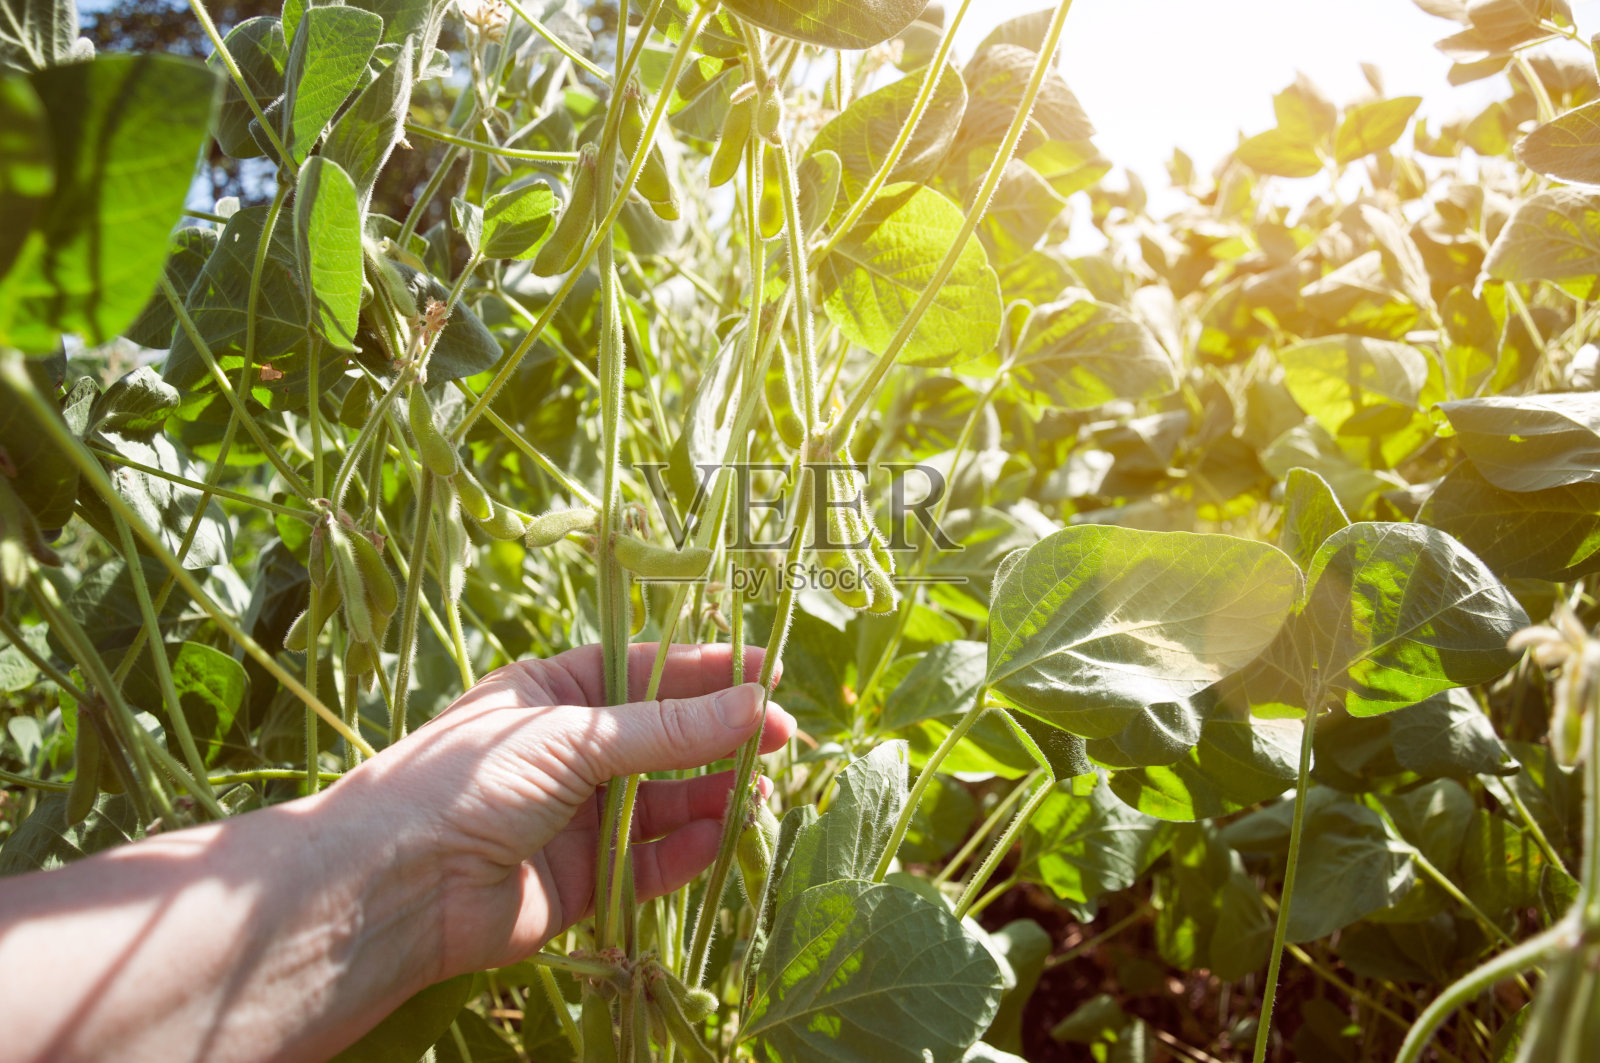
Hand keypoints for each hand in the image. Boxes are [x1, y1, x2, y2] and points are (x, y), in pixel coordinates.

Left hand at [331, 641, 792, 979]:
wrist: (395, 886)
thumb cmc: (467, 781)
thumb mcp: (574, 735)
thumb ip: (668, 727)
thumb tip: (756, 704)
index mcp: (550, 692)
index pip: (645, 670)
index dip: (708, 670)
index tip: (770, 672)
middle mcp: (566, 751)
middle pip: (664, 738)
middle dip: (723, 736)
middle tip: (785, 736)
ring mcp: (575, 817)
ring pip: (665, 803)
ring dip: (714, 795)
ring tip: (761, 791)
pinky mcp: (582, 881)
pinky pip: (651, 862)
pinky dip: (690, 851)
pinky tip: (725, 836)